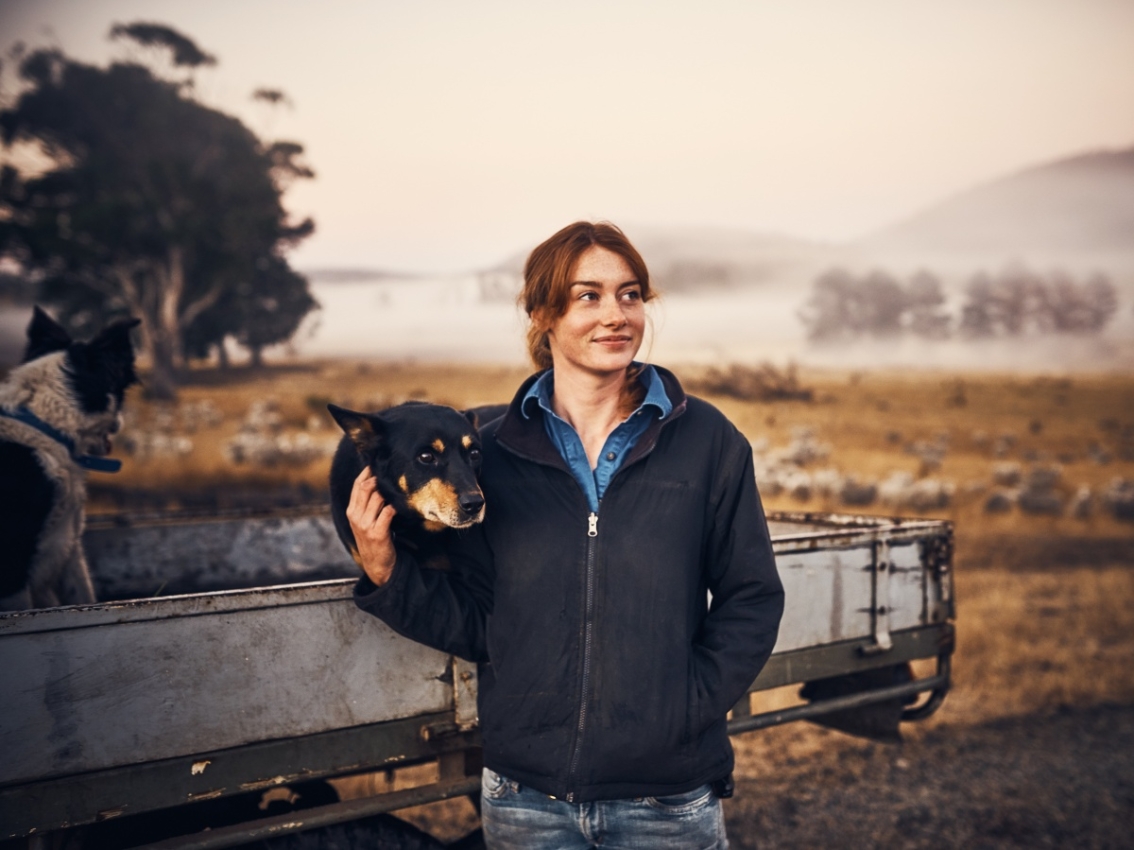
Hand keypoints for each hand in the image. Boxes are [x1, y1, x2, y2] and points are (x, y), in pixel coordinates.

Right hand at [346, 466, 397, 585]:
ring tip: (400, 485)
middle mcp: (355, 516)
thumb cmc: (375, 538)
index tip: (379, 461)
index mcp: (352, 510)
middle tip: (393, 471)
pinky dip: (395, 505)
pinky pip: (387, 512)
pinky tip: (402, 503)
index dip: (368, 471)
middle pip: (366, 487)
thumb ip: (368, 503)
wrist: (377, 565)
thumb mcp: (365, 520)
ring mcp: (365, 525)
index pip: (357, 484)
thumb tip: (378, 479)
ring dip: (389, 490)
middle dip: (379, 477)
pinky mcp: (377, 533)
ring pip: (377, 497)